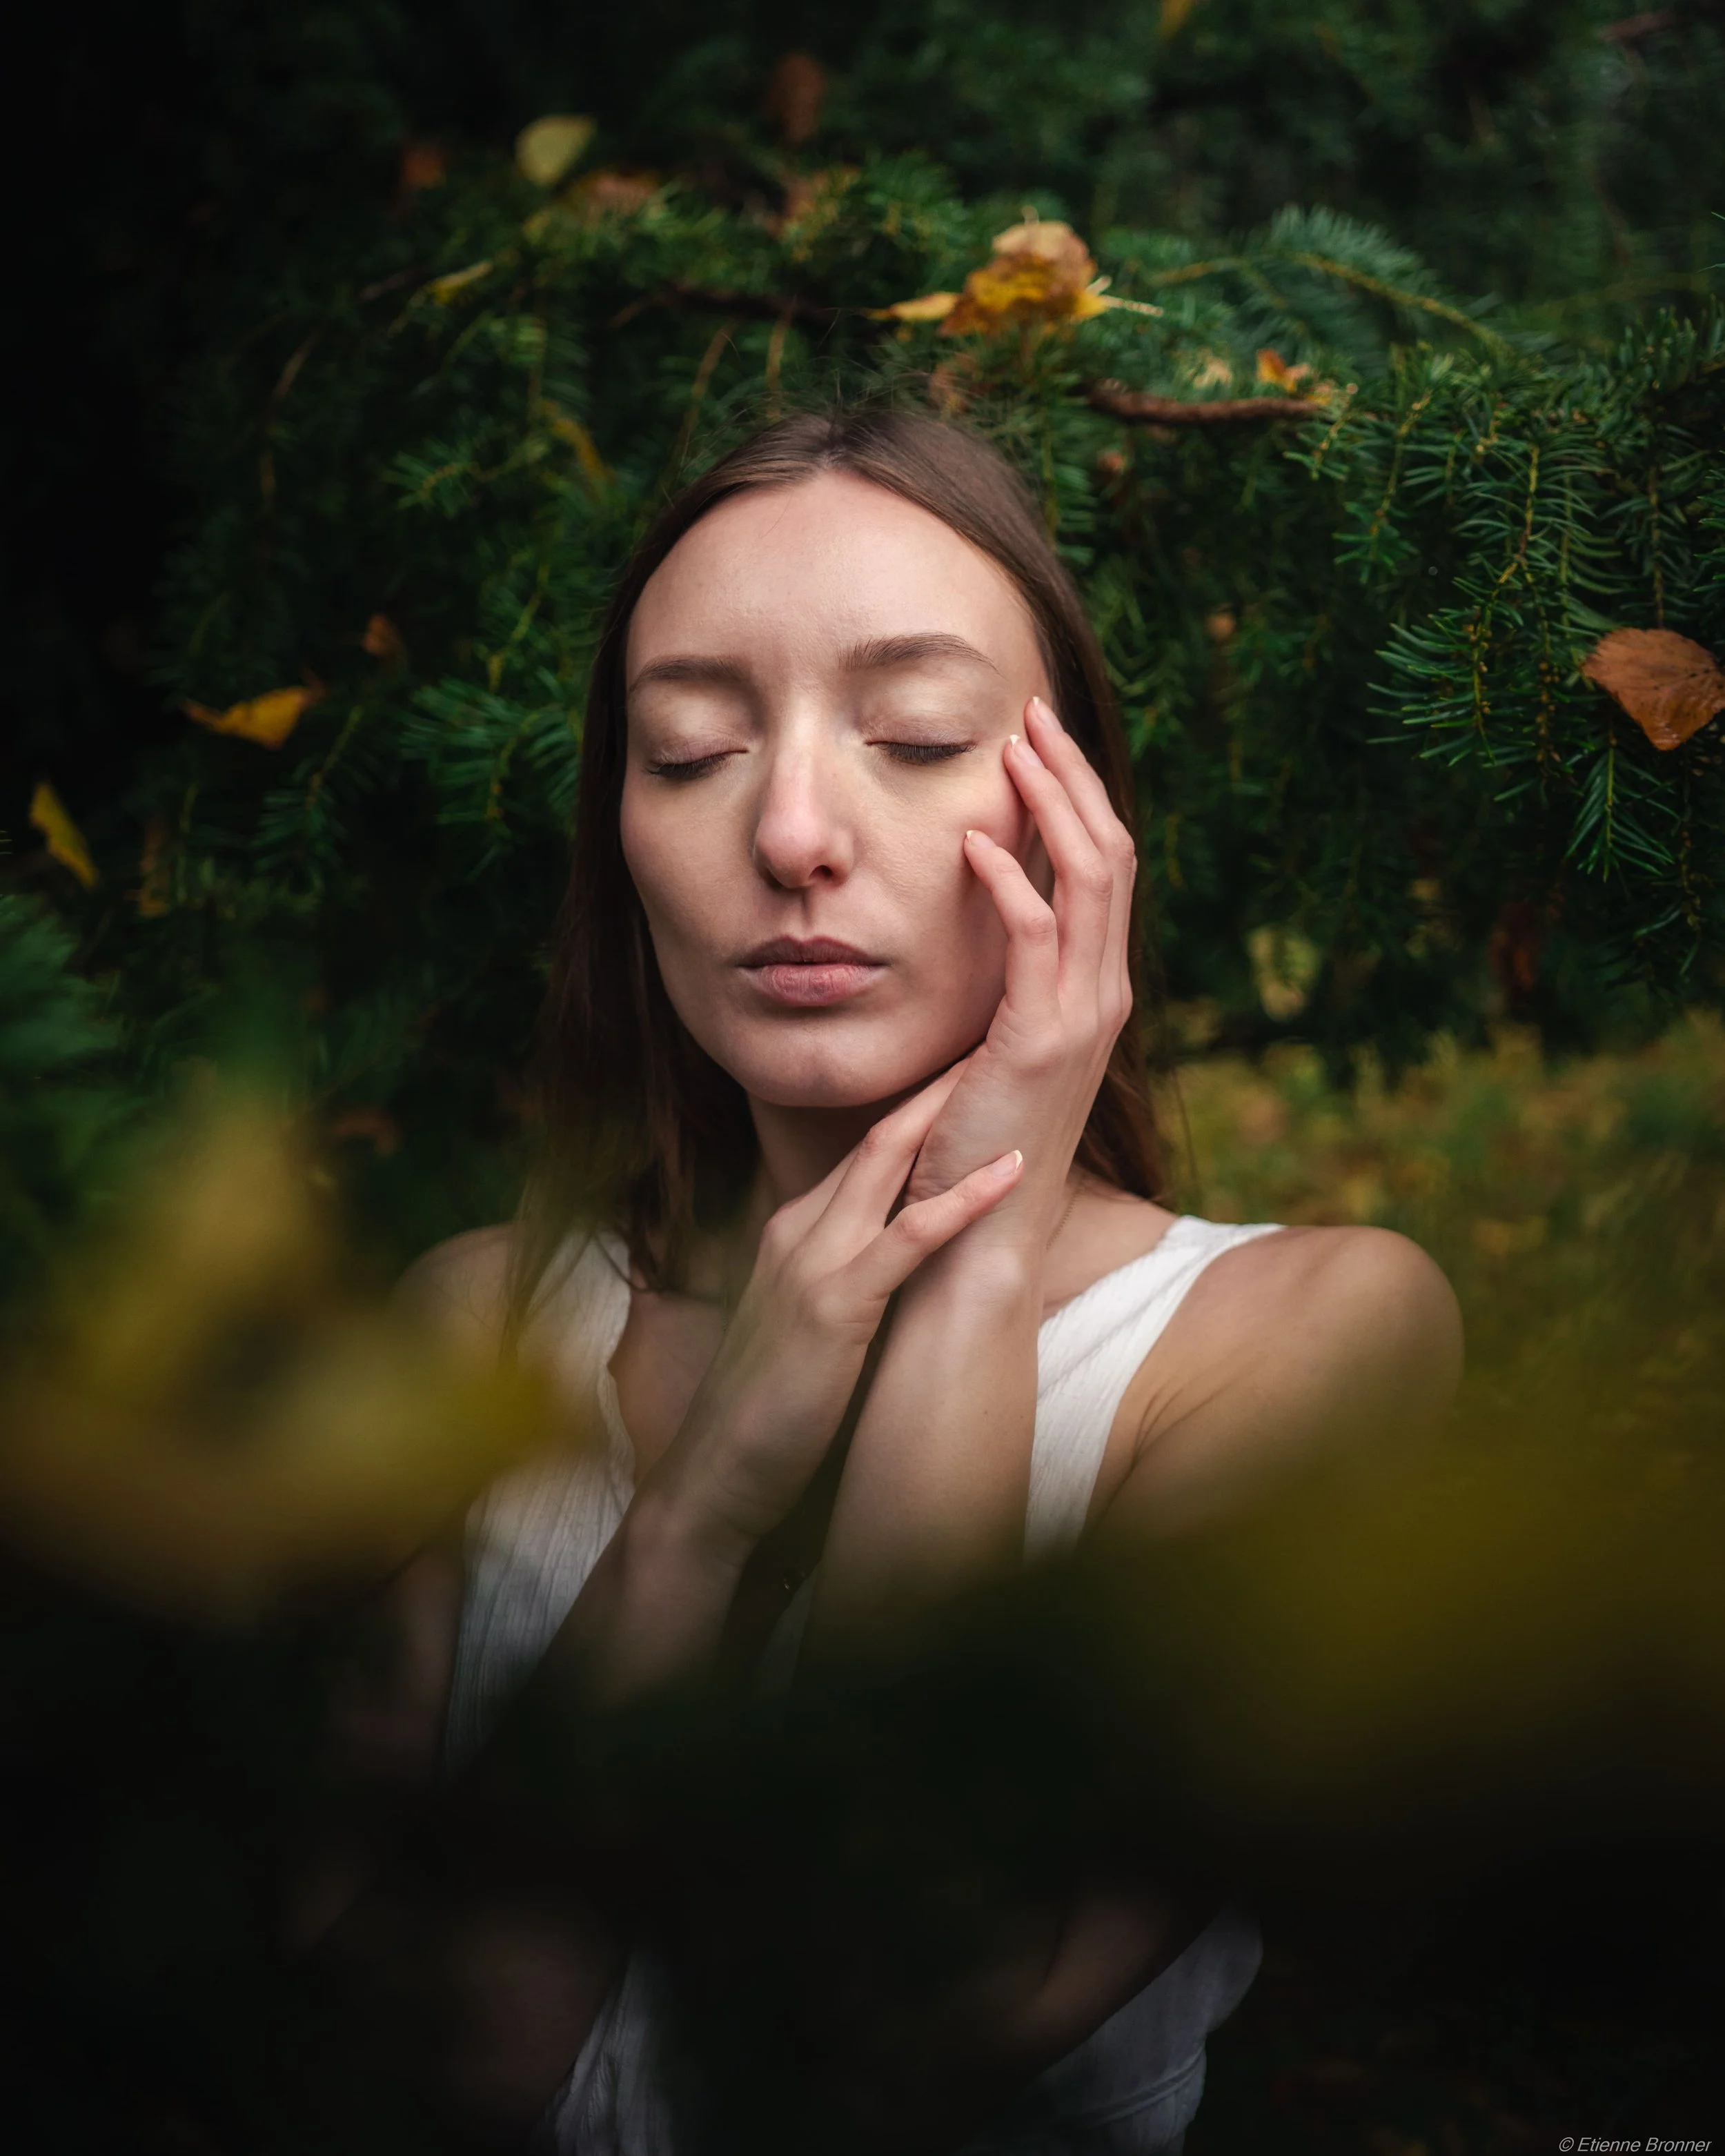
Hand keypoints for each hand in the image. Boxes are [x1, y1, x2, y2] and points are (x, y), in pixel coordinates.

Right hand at [646, 1068, 1022, 1558]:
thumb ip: (845, 1277)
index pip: (869, 1149)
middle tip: (1005, 1029)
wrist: (713, 1478)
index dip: (925, 1104)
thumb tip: (895, 1256)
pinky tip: (1013, 1168)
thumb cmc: (769, 1411)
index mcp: (796, 1230)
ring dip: (953, 1111)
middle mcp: (799, 1229)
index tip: (978, 1064)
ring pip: (890, 1162)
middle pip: (882, 1132)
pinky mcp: (833, 1308)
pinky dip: (961, 1200)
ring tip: (1013, 1062)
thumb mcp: (807, 1322)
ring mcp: (812, 1263)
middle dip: (943, 1079)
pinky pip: (907, 1239)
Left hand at [906, 695, 1135, 1259]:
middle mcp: (1104, 993)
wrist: (984, 1230)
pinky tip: (973, 843)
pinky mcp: (1041, 1039)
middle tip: (1031, 715)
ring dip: (1052, 805)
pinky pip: (1038, 938)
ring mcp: (1081, 1015)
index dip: (1079, 797)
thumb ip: (1004, 984)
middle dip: (1073, 776)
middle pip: (1112, 852)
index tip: (1038, 741)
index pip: (1105, 868)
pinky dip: (1011, 881)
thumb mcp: (998, 1045)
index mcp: (1096, 989)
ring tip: (1012, 749)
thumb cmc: (977, 1142)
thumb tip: (976, 919)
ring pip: (1091, 879)